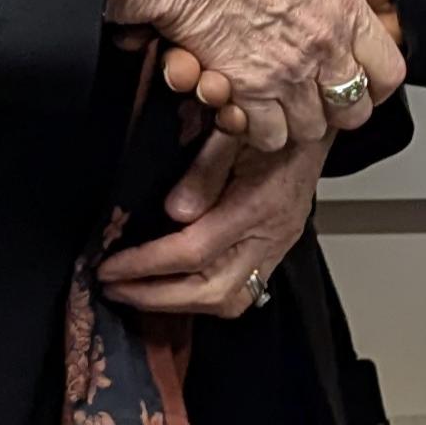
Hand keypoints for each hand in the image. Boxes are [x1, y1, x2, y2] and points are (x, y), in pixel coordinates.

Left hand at [95, 129, 325, 318]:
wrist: (317, 120)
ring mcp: (277, 248)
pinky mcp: (277, 251)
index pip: (194, 251)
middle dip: (155, 297)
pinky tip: (175, 288)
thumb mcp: (235, 131)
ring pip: (229, 302)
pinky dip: (202, 298)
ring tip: (138, 293)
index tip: (108, 267)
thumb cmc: (272, 120)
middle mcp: (270, 235)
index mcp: (258, 205)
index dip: (146, 265)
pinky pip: (241, 294)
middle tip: (114, 288)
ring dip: (178, 305)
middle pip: (212, 291)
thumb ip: (205, 170)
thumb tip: (172, 212)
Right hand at [106, 0, 402, 153]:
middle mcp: (324, 46)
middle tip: (313, 95)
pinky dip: (258, 128)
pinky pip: (268, 134)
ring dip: (294, 121)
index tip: (358, 79)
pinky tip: (249, 105)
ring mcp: (287, 72)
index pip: (388, 72)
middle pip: (351, 112)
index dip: (374, 82)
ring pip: (309, 128)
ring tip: (279, 101)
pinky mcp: (249, 90)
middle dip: (334, 110)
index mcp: (348, 9)